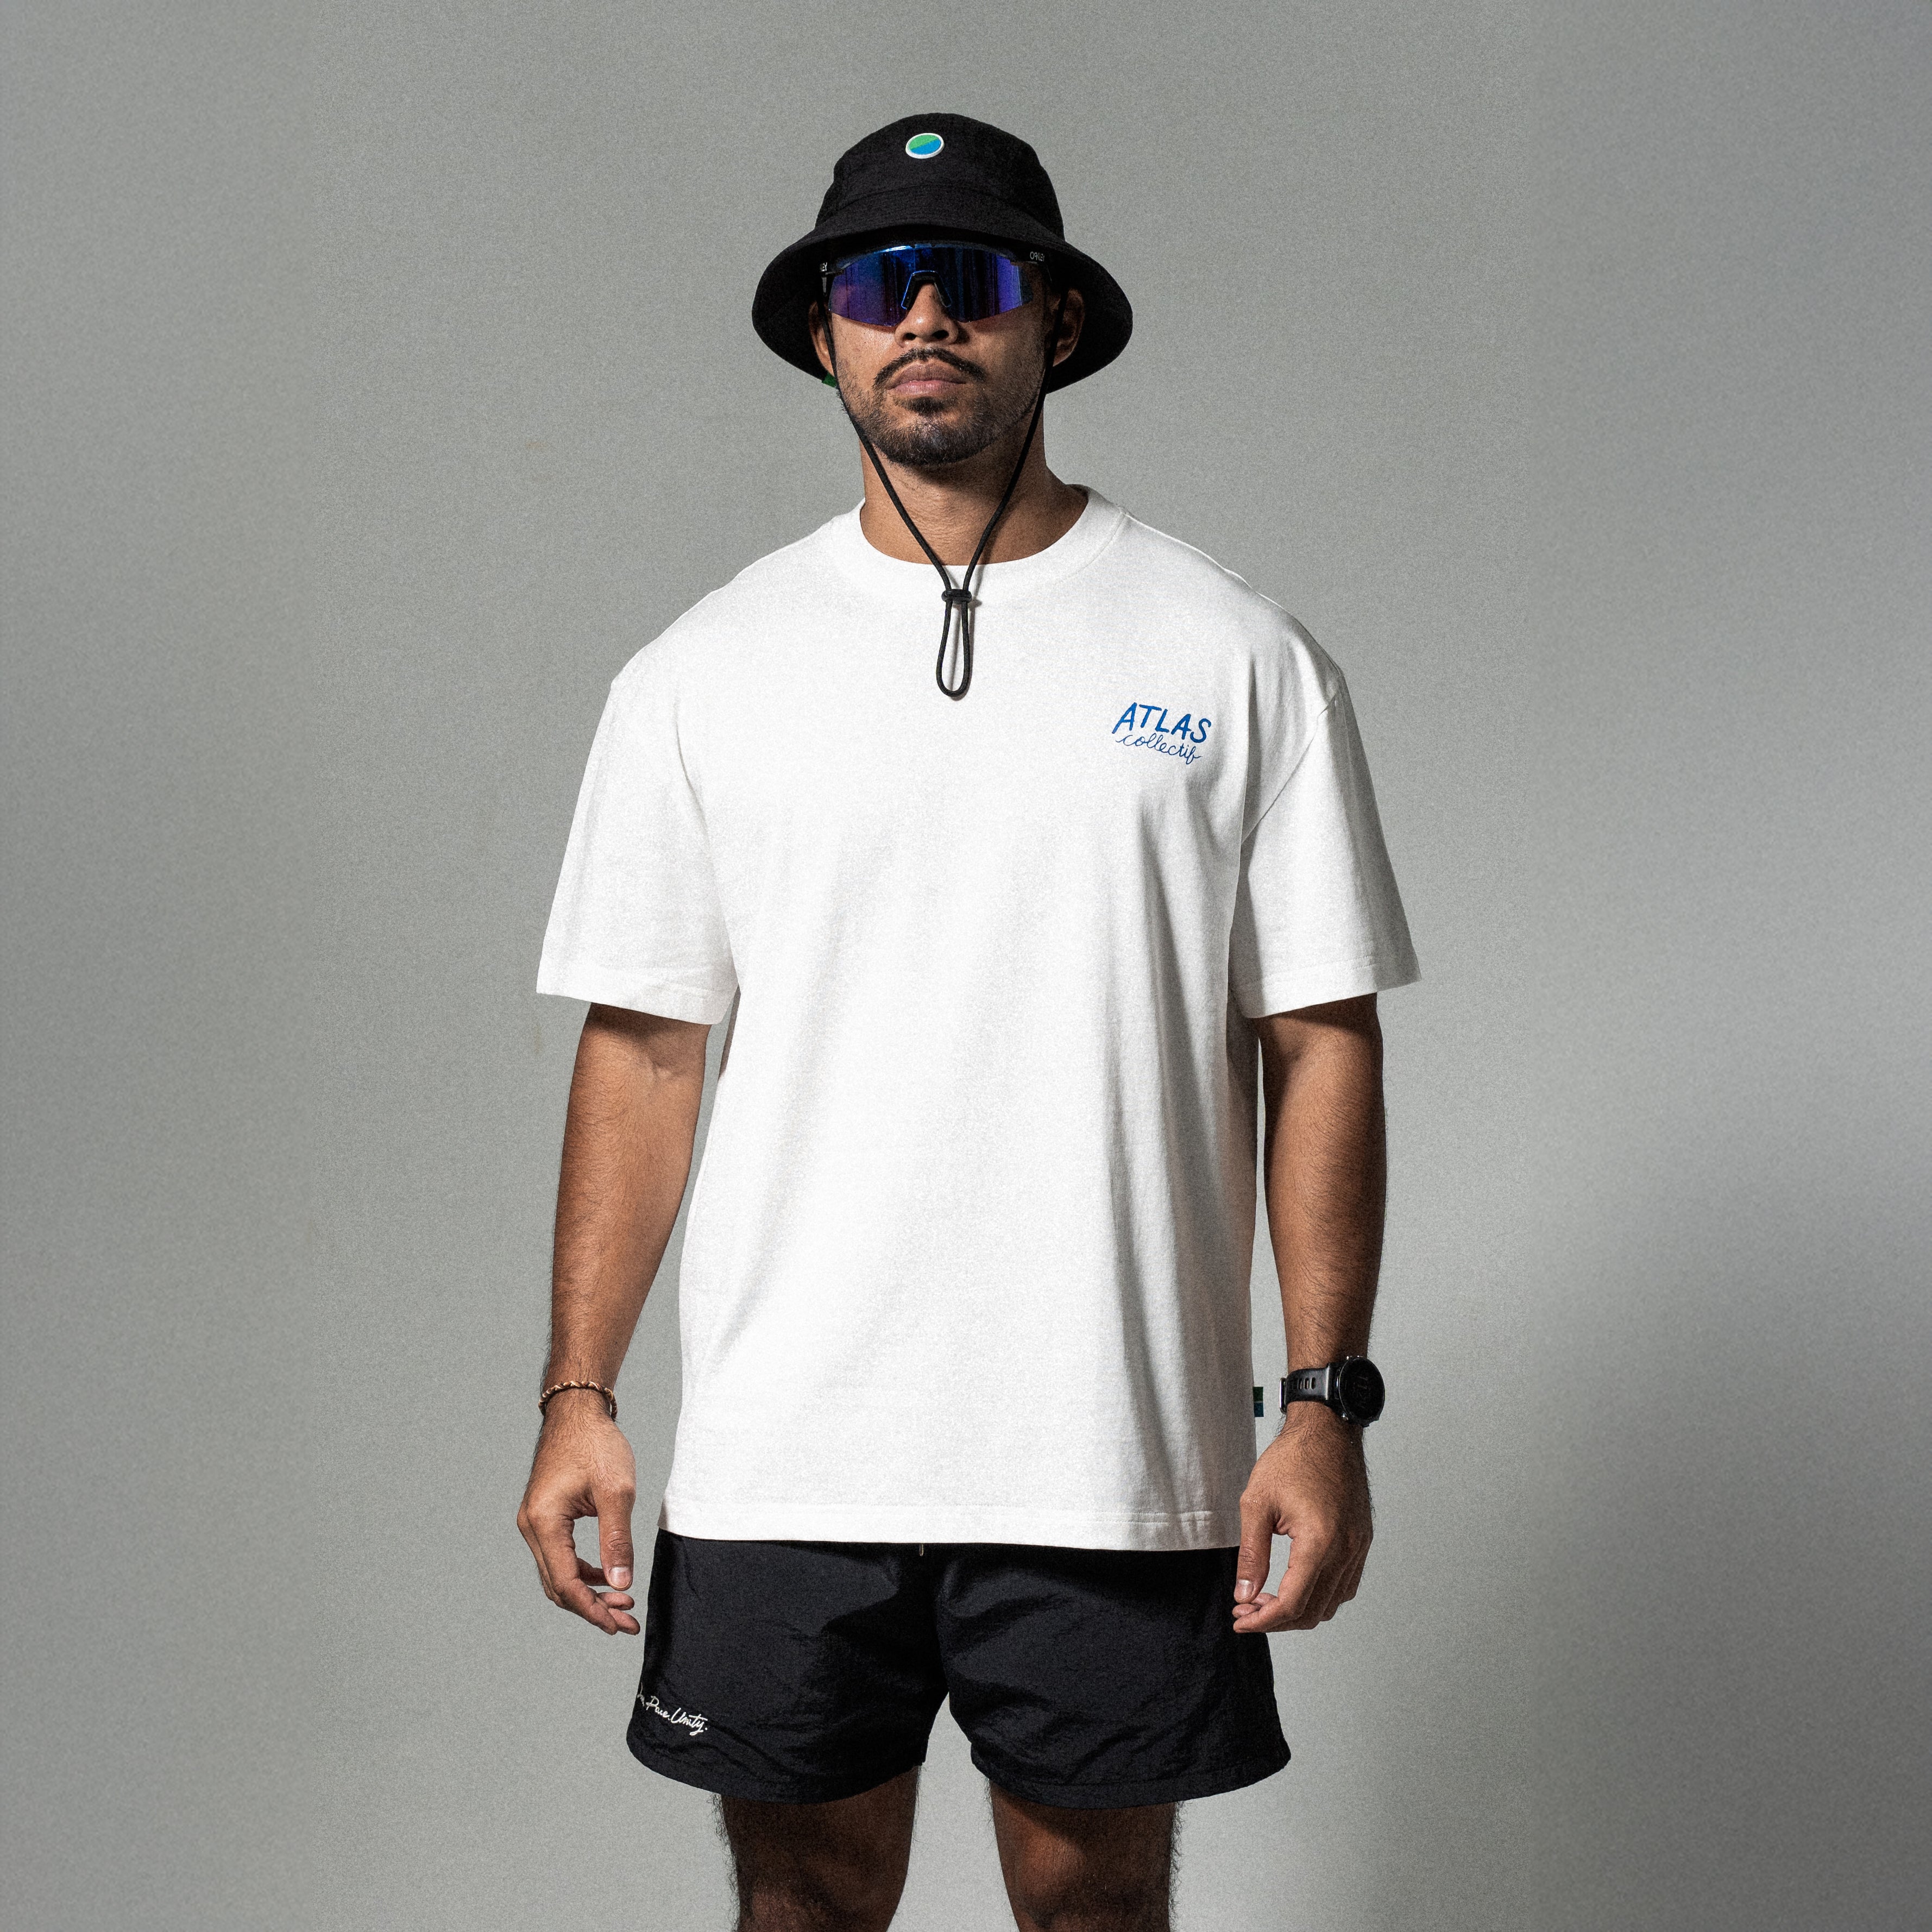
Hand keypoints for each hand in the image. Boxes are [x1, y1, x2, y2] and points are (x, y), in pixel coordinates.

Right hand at [516, 1390, 639, 1634]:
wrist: (577, 1411)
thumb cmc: (596, 1444)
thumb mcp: (617, 1491)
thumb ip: (617, 1540)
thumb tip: (621, 1584)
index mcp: (544, 1522)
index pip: (566, 1582)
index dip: (592, 1609)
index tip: (618, 1625)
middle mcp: (532, 1527)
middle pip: (558, 1585)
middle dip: (592, 1607)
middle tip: (626, 1622)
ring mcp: (535, 1522)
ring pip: (557, 1574)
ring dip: (587, 1592)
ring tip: (621, 1605)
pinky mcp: (544, 1517)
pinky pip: (559, 1557)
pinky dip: (582, 1572)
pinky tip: (607, 1577)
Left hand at [1232, 1406, 1371, 1633]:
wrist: (1327, 1430)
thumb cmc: (1293, 1458)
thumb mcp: (1257, 1503)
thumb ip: (1252, 1555)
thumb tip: (1244, 1594)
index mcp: (1320, 1542)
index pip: (1292, 1603)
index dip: (1263, 1621)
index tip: (1240, 1620)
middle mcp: (1345, 1550)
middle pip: (1313, 1611)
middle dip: (1276, 1620)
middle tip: (1247, 1609)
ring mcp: (1358, 1547)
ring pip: (1332, 1603)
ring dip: (1299, 1610)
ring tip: (1266, 1599)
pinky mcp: (1361, 1541)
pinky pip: (1345, 1585)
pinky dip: (1320, 1595)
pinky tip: (1295, 1585)